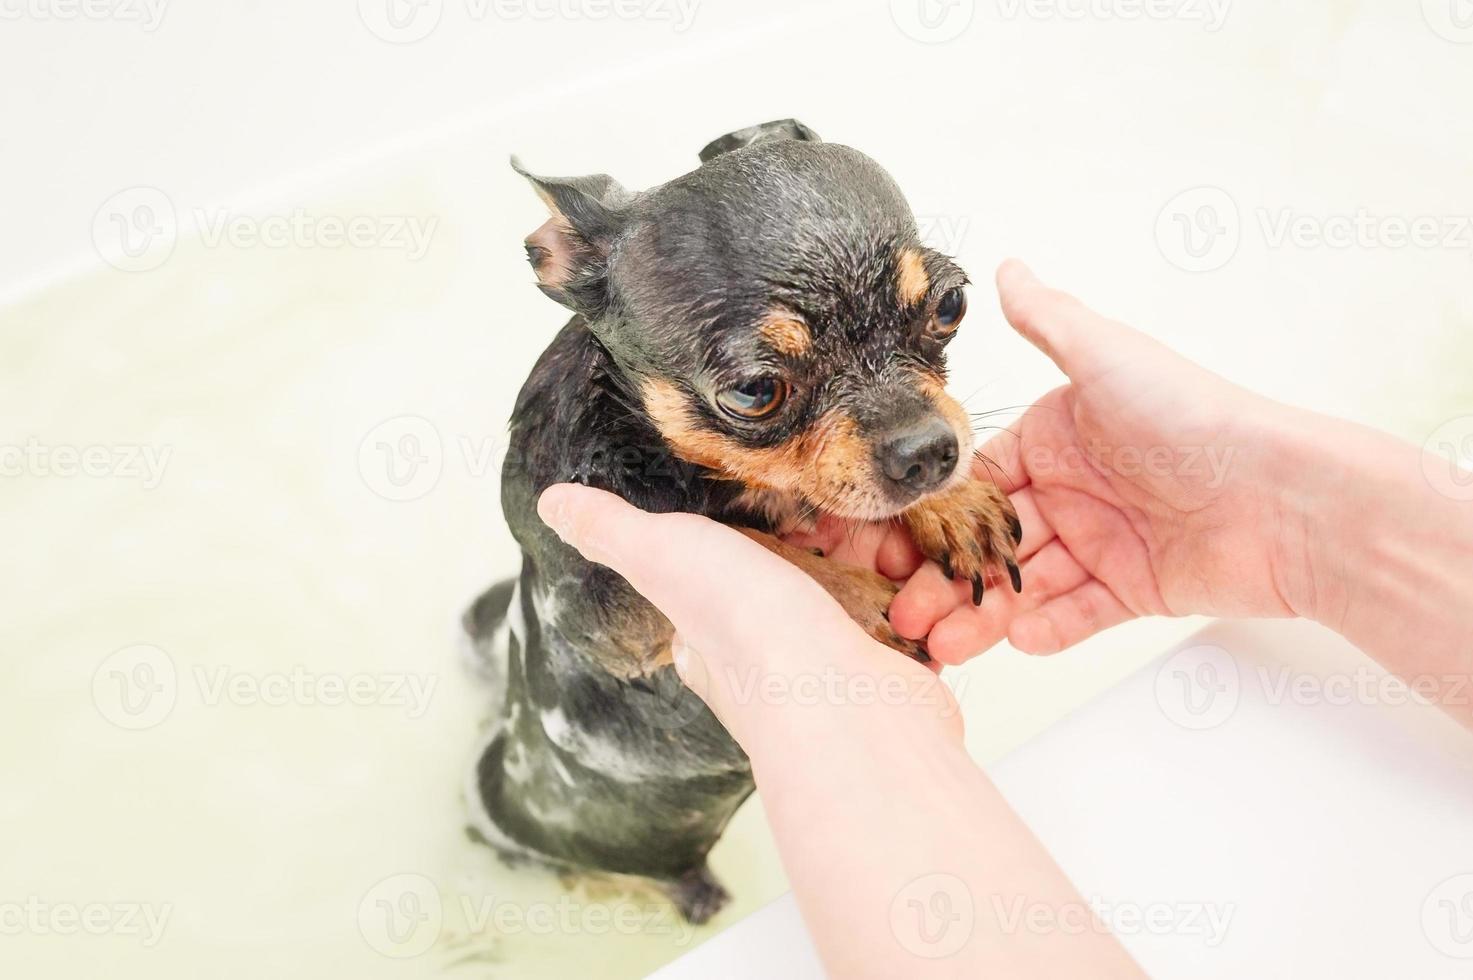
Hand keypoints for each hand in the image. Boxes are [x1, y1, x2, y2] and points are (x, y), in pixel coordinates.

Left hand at [536, 482, 1142, 977]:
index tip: (823, 493)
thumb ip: (612, 529)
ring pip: (894, 582)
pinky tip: (934, 618)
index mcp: (725, 613)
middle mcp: (783, 639)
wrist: (846, 715)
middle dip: (870, 536)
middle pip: (842, 553)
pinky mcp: (901, 673)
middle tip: (881, 531)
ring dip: (913, 572)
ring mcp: (846, 657)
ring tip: (906, 582)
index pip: (769, 540)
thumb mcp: (663, 556)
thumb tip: (553, 502)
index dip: (803, 511)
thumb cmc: (752, 637)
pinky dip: (945, 613)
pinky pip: (935, 621)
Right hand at [888, 260, 1307, 662]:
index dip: (933, 515)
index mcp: (1057, 437)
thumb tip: (1007, 271)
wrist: (1282, 495)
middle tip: (906, 612)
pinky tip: (1014, 639)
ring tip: (943, 643)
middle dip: (945, 578)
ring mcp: (1103, 541)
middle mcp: (1075, 488)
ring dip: (982, 615)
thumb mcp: (1108, 356)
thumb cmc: (1193, 416)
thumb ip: (1049, 320)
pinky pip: (1078, 615)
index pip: (978, 483)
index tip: (891, 544)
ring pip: (1026, 586)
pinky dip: (1046, 630)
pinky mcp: (1135, 589)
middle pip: (991, 542)